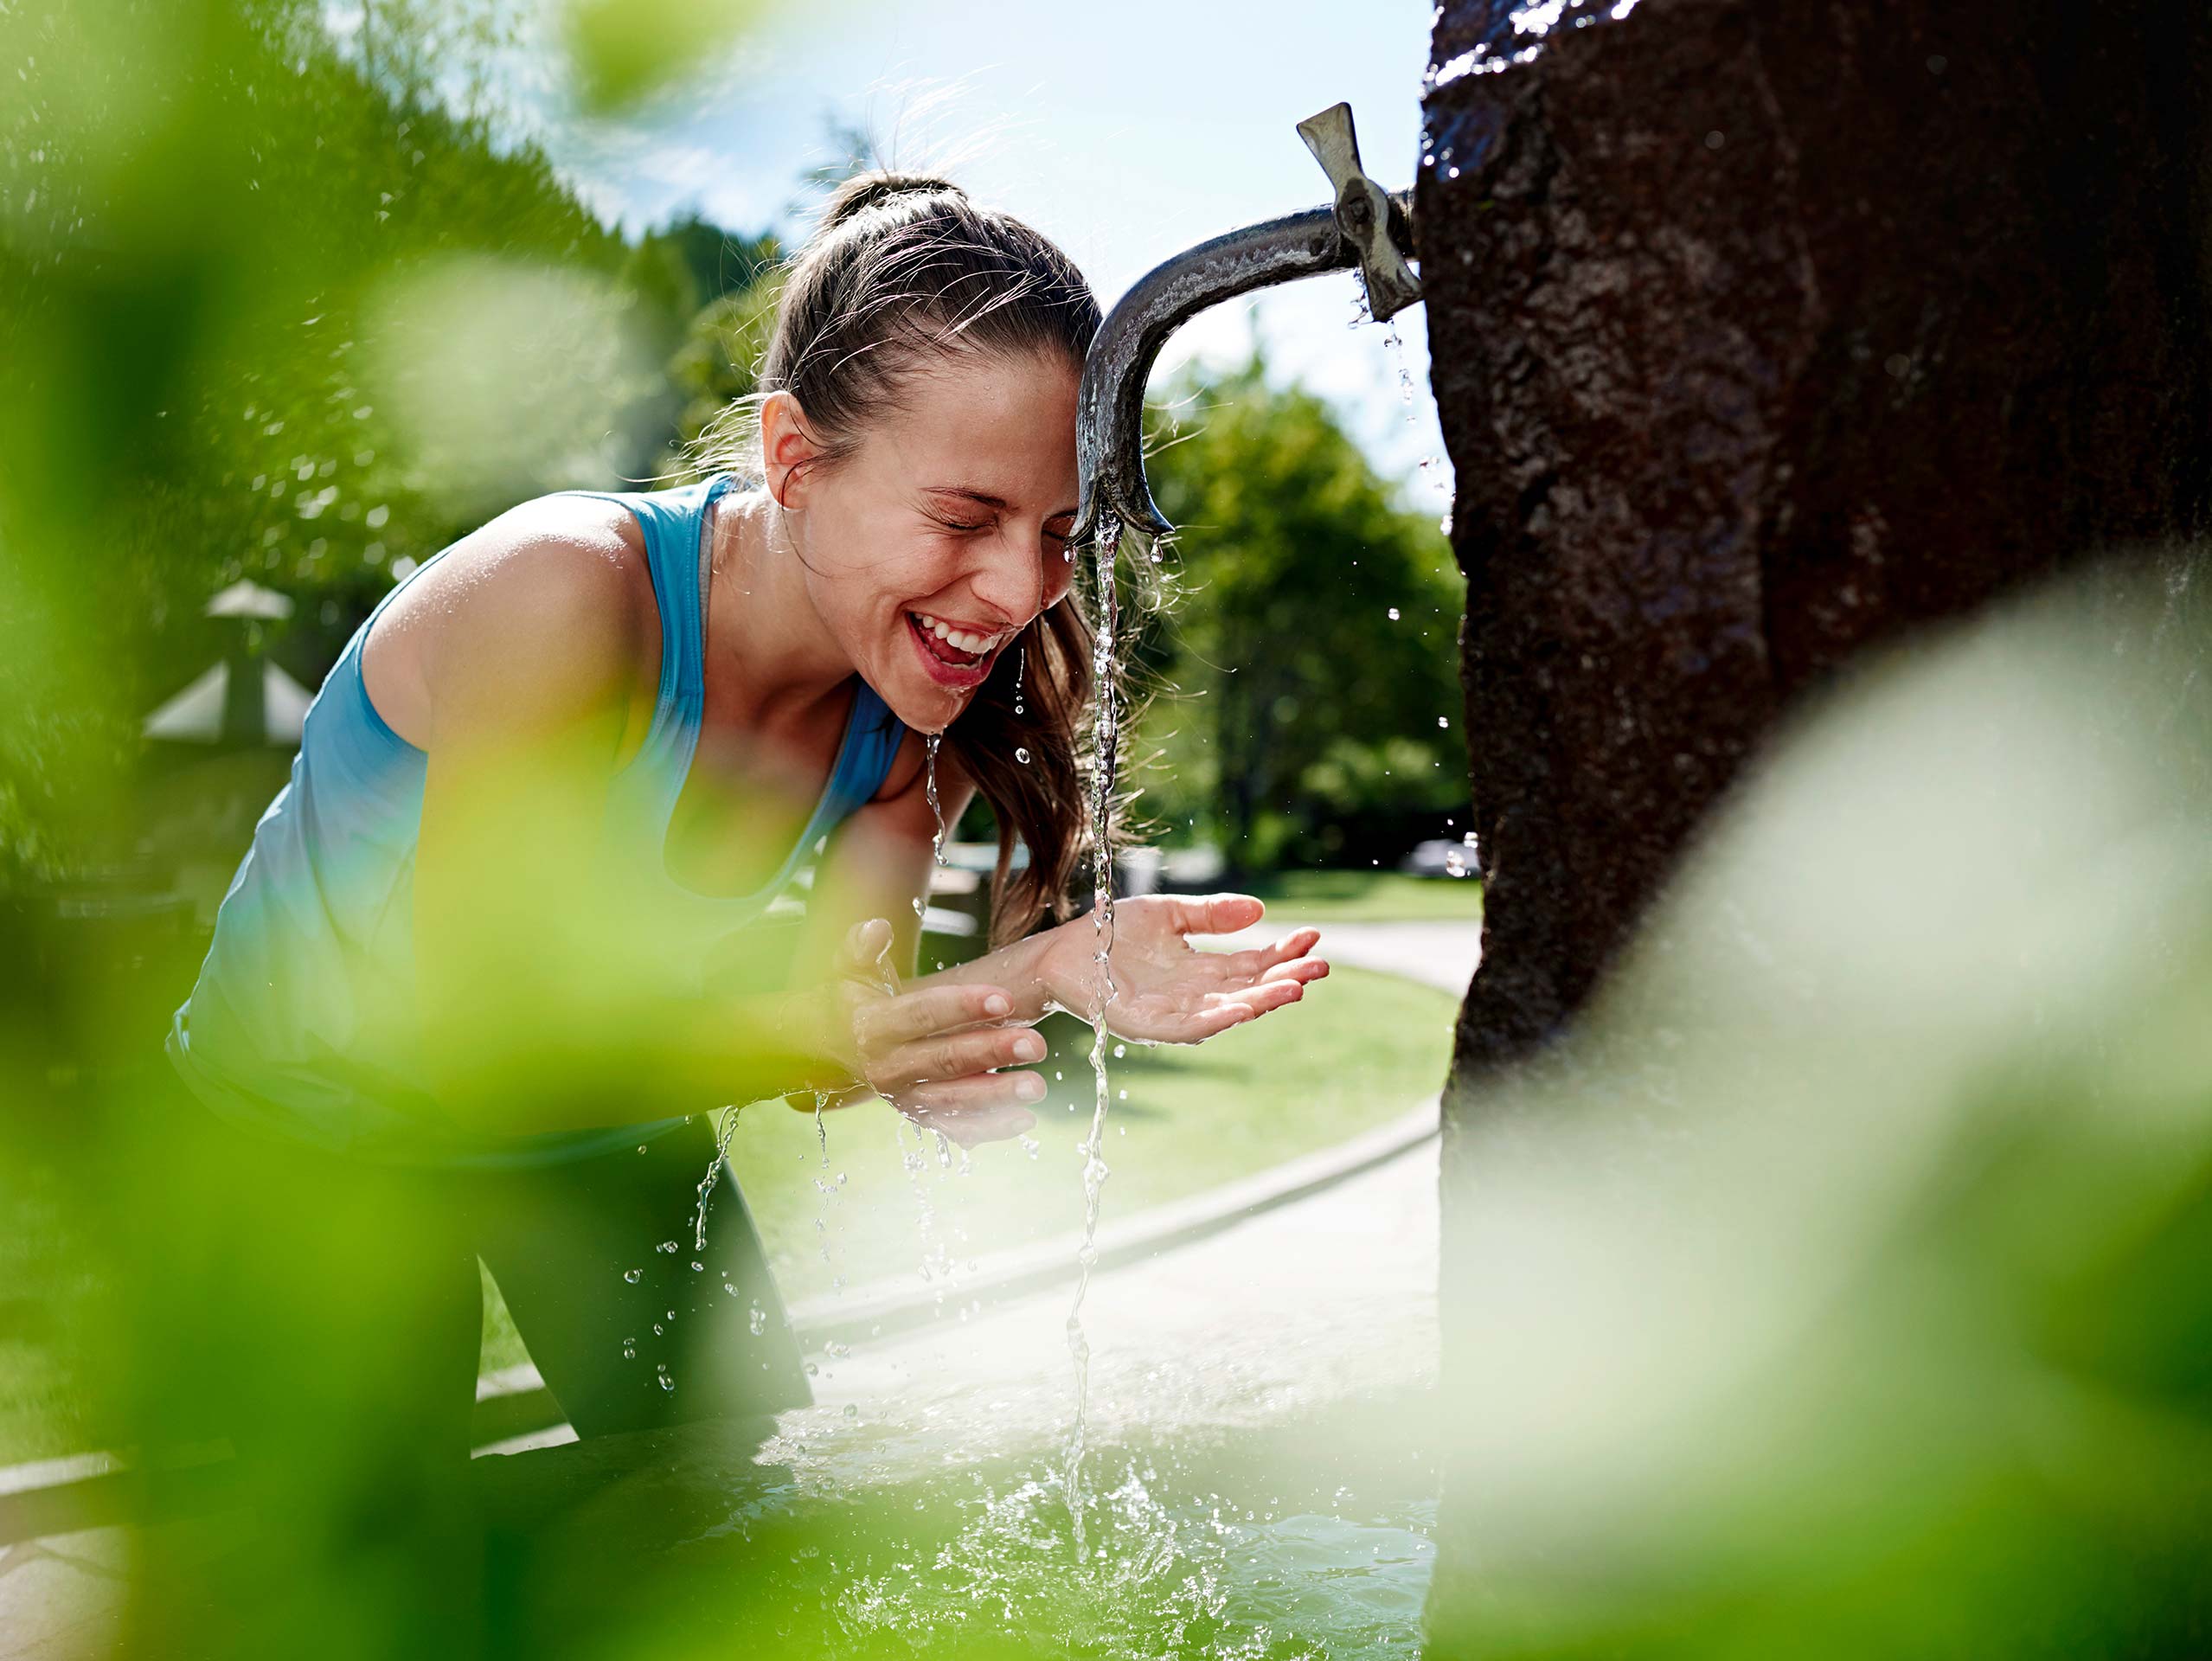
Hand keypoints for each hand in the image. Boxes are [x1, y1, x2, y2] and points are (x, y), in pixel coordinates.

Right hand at [809, 918, 1045, 1146]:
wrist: (833, 1051)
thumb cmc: (856, 1001)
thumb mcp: (851, 972)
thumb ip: (862, 948)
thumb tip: (877, 927)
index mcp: (874, 1028)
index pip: (923, 1014)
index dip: (963, 1006)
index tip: (1005, 998)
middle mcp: (888, 1068)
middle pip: (946, 1059)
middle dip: (993, 1051)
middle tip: (1037, 1044)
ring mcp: (905, 1098)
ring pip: (954, 1099)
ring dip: (998, 1095)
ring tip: (1038, 1086)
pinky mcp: (920, 1117)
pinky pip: (956, 1127)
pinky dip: (989, 1127)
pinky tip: (1024, 1119)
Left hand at [1042, 893, 1327, 1042]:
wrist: (1059, 952)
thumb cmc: (1110, 934)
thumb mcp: (1168, 914)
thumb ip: (1211, 915)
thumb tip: (1260, 911)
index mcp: (1201, 970)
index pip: (1252, 965)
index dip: (1283, 953)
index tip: (1312, 937)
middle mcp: (1194, 996)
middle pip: (1250, 990)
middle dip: (1286, 979)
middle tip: (1320, 965)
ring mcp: (1172, 1013)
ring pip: (1228, 1012)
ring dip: (1263, 1001)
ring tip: (1295, 987)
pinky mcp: (1146, 1024)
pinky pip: (1188, 1027)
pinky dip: (1218, 1018)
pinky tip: (1243, 1008)